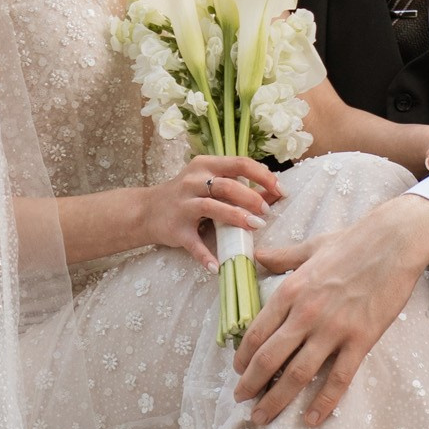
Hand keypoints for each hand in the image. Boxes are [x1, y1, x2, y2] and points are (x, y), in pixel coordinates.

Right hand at [144, 155, 283, 269]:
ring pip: (211, 207)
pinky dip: (206, 255)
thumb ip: (239, 186)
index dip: (263, 176)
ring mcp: (183, 205)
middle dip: (251, 198)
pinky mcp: (176, 229)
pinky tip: (218, 266)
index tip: (281, 190)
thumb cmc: (187, 195)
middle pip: (226, 185)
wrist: (147, 211)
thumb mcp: (210, 184)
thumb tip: (275, 194)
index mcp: (205, 166)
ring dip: (236, 217)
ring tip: (255, 227)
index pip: (239, 163)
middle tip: (266, 212)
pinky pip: (193, 244)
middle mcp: (193, 182)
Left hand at [232, 194, 428, 426]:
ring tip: (262, 417)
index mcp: (290, 290)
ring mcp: (333, 329)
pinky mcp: (360, 340)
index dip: (242, 357)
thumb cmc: (352, 242)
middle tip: (242, 401)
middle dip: (251, 385)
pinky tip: (311, 419)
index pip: (257, 332)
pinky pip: (338, 378)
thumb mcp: (309, 247)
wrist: (394, 241)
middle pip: (268, 359)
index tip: (237, 371)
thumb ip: (281, 258)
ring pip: (297, 374)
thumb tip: (255, 257)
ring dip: (276, 399)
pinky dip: (323, 402)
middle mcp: (305, 313)